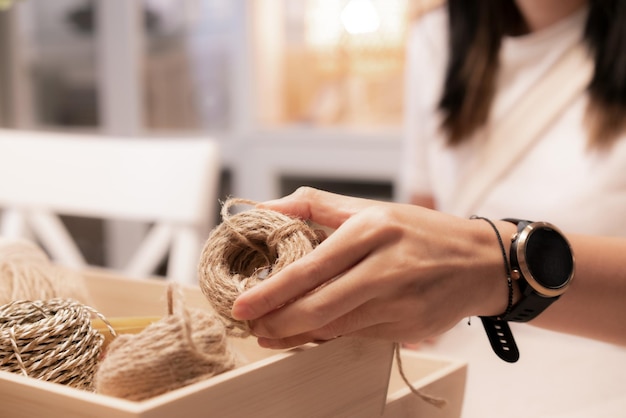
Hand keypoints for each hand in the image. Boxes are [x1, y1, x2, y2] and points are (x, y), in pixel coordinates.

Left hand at [231, 187, 508, 348]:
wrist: (481, 263)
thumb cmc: (420, 232)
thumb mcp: (370, 207)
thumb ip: (313, 205)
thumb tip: (264, 208)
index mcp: (372, 230)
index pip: (310, 268)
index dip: (272, 292)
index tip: (243, 305)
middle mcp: (386, 267)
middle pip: (318, 307)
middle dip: (278, 323)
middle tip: (253, 326)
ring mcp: (399, 303)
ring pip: (335, 328)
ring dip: (297, 334)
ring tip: (272, 332)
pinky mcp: (408, 328)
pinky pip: (356, 337)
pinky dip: (329, 336)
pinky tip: (312, 332)